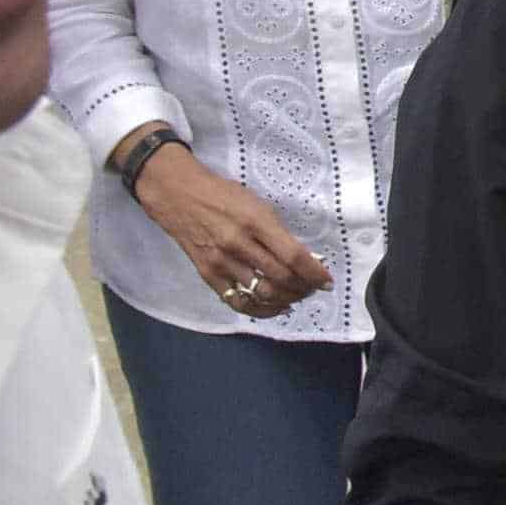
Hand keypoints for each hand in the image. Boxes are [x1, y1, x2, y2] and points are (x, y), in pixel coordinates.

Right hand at [131, 139, 333, 316]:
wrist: (178, 194)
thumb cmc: (223, 194)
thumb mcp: (256, 204)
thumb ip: (278, 231)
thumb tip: (303, 258)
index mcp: (255, 221)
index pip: (293, 255)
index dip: (314, 273)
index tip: (327, 281)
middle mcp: (238, 243)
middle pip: (280, 278)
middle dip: (304, 288)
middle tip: (313, 288)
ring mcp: (221, 261)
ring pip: (261, 293)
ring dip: (286, 299)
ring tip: (297, 296)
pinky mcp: (207, 273)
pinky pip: (237, 302)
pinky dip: (261, 310)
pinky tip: (275, 307)